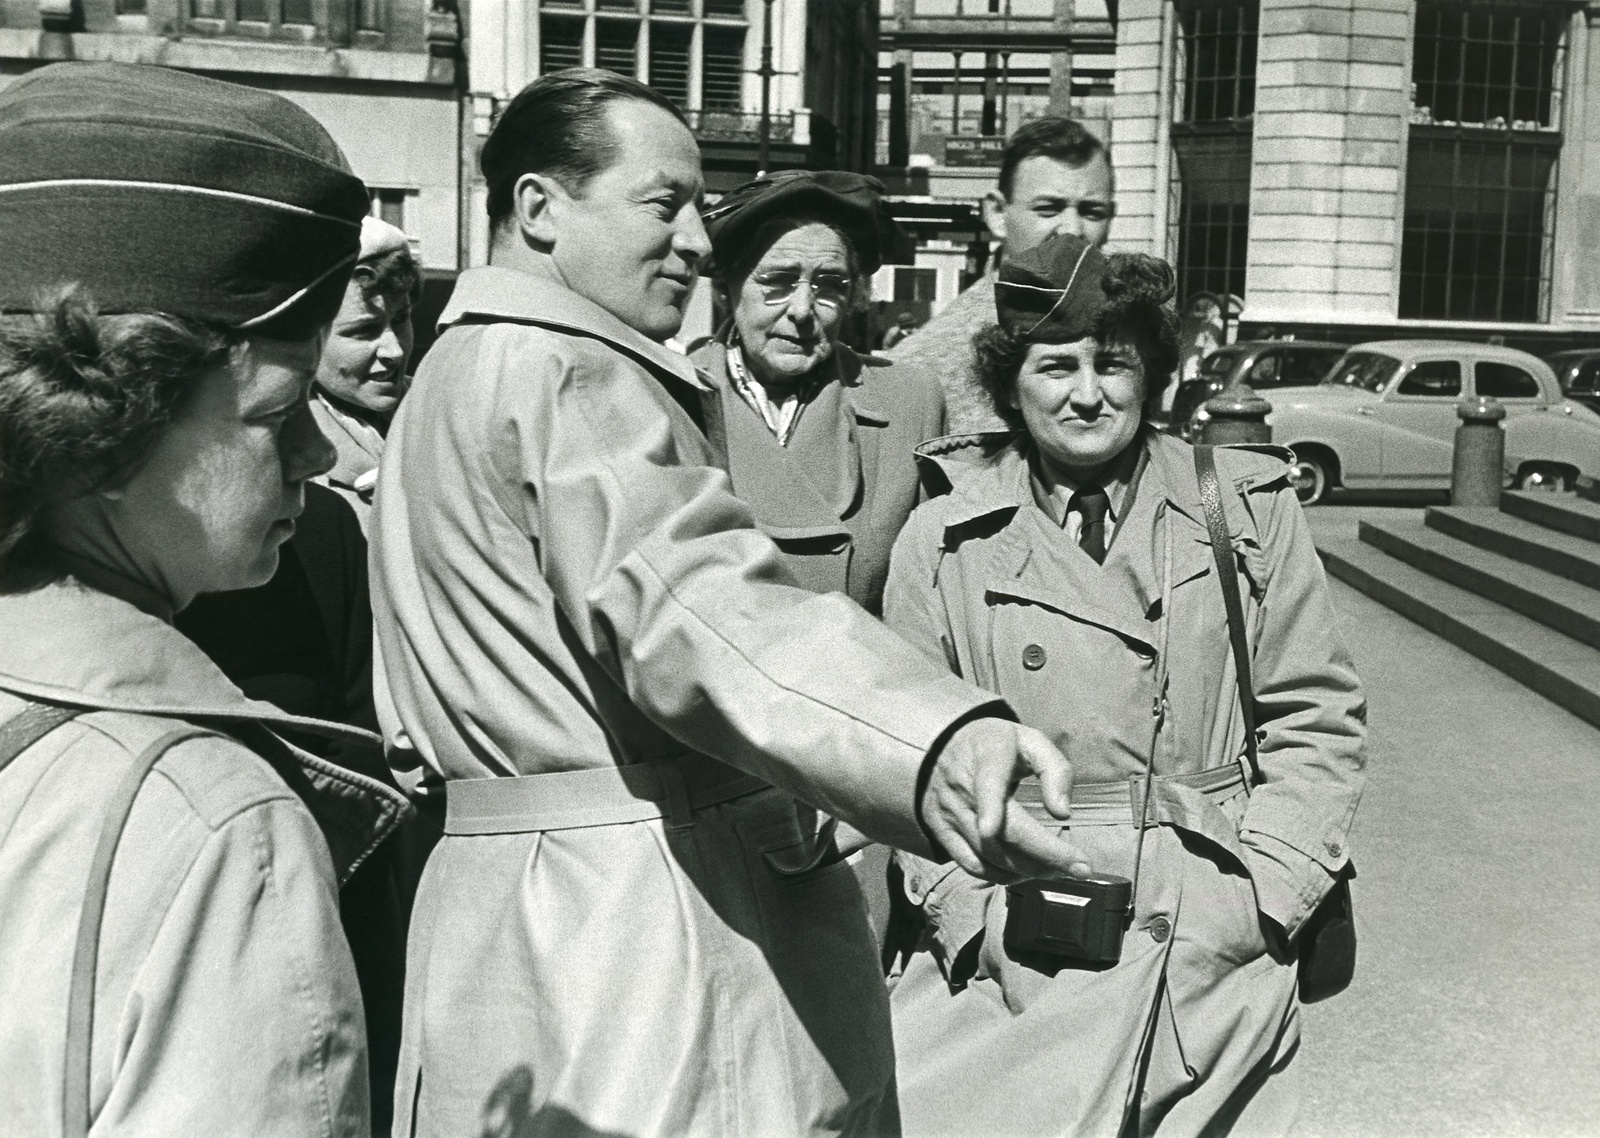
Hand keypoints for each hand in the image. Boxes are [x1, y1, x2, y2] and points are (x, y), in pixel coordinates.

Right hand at [920, 718, 1092, 883]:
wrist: (942, 745)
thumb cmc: (996, 744)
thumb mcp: (1031, 740)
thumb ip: (1056, 770)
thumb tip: (1062, 813)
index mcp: (987, 757)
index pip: (987, 783)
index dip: (988, 807)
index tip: (990, 828)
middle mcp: (962, 787)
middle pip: (1001, 833)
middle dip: (1045, 856)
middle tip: (1081, 868)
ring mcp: (948, 813)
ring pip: (989, 854)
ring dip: (1029, 869)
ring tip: (1059, 869)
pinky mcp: (941, 832)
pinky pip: (972, 865)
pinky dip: (1001, 876)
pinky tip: (1025, 873)